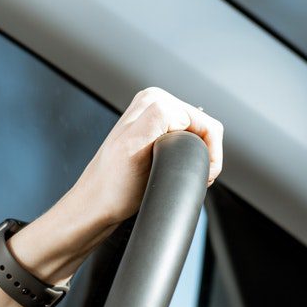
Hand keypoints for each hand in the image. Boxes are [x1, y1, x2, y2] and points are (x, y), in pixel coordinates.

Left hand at [69, 85, 224, 224]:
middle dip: (203, 154)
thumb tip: (180, 114)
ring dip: (194, 157)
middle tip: (185, 176)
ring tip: (173, 173)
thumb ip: (159, 120)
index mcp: (153, 101)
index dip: (210, 153)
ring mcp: (155, 116)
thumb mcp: (136, 146)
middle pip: (204, 128)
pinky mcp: (156, 130)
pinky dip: (187, 158)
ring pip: (199, 136)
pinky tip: (171, 169)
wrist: (97, 205)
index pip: (206, 122)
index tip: (199, 175)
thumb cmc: (113, 188)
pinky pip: (188, 141)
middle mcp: (154, 102)